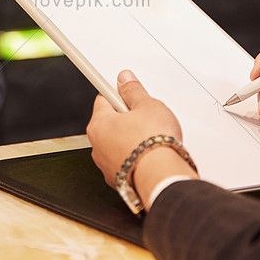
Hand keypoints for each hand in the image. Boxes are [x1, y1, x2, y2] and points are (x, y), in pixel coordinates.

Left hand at [87, 70, 197, 206]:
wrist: (161, 178)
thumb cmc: (152, 143)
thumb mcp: (147, 105)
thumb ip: (133, 91)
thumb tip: (125, 80)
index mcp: (99, 124)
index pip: (102, 99)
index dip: (117, 92)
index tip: (124, 89)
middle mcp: (97, 146)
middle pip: (111, 122)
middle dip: (128, 117)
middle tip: (146, 115)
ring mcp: (107, 165)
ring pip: (118, 143)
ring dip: (132, 137)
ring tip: (151, 136)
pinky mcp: (119, 179)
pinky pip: (126, 160)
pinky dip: (136, 156)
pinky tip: (150, 153)